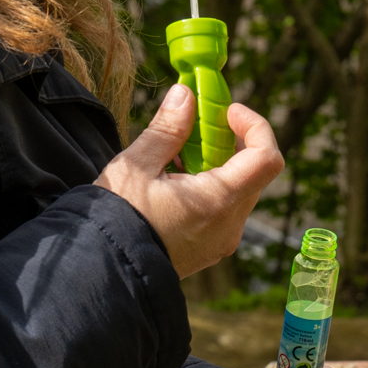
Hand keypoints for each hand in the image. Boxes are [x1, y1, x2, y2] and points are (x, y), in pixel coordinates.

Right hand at [95, 84, 285, 277]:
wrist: (99, 270)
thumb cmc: (115, 219)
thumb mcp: (136, 165)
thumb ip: (167, 129)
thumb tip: (186, 96)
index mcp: (219, 201)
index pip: (267, 158)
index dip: (255, 126)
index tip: (228, 110)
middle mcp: (230, 225)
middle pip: (254, 172)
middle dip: (230, 142)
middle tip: (196, 125)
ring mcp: (223, 241)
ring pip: (239, 191)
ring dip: (218, 165)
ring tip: (176, 155)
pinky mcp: (210, 249)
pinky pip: (224, 211)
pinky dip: (210, 188)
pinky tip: (174, 180)